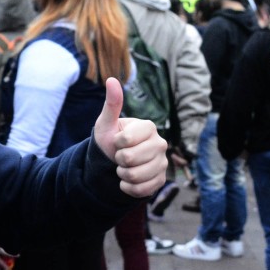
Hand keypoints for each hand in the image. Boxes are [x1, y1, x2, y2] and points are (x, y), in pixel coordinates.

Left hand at [93, 77, 167, 197]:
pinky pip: (141, 190)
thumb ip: (112, 104)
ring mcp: (163, 163)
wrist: (113, 163)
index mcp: (149, 127)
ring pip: (136, 176)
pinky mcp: (161, 180)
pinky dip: (128, 188)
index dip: (116, 143)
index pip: (126, 140)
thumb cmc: (110, 140)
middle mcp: (160, 143)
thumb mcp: (106, 123)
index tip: (117, 142)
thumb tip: (111, 79)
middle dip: (118, 160)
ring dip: (122, 175)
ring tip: (124, 168)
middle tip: (120, 156)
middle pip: (130, 159)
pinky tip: (128, 180)